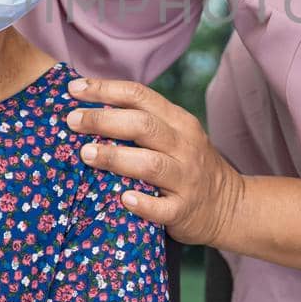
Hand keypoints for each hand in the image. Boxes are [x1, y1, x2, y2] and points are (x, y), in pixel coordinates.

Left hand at [64, 77, 245, 246]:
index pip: (140, 95)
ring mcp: (186, 179)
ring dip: (116, 158)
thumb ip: (143, 121)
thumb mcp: (174, 135)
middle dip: (104, 120)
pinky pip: (162, 208)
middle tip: (72, 121)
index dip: (105, 90)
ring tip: (86, 154)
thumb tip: (89, 107)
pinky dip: (142, 204)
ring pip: (151, 164)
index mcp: (178, 121)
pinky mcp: (183, 211)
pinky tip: (123, 199)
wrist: (228, 205)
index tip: (73, 90)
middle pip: (143, 125)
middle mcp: (184, 146)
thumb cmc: (186, 165)